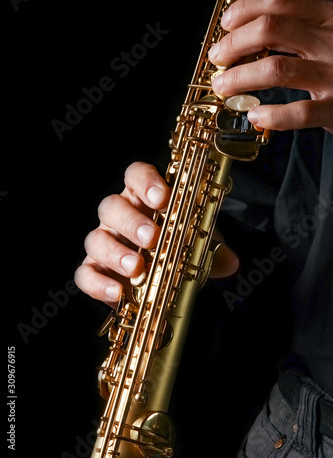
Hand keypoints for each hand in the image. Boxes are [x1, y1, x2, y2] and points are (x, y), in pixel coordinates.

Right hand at [75, 162, 238, 305]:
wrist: (163, 278)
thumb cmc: (178, 249)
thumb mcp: (199, 245)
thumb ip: (212, 250)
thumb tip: (230, 262)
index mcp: (142, 198)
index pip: (135, 175)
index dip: (145, 181)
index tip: (162, 198)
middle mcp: (119, 216)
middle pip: (111, 206)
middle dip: (131, 221)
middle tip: (152, 237)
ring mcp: (104, 242)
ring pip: (95, 238)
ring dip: (115, 252)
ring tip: (137, 267)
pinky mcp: (95, 270)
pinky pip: (85, 274)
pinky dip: (98, 283)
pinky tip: (118, 293)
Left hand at [208, 0, 332, 133]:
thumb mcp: (332, 34)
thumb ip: (301, 31)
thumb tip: (250, 35)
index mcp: (329, 19)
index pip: (281, 1)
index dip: (246, 9)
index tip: (226, 23)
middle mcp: (330, 42)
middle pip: (271, 29)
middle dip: (234, 43)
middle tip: (218, 58)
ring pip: (277, 69)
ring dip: (240, 78)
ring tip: (224, 87)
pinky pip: (298, 113)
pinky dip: (271, 115)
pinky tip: (255, 115)